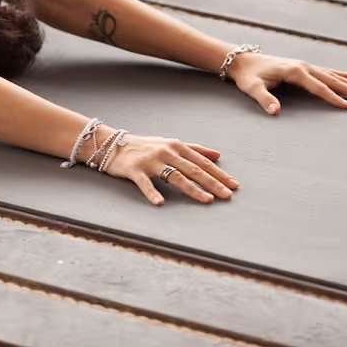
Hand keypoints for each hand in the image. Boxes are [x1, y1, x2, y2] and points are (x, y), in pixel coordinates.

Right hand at [104, 135, 237, 205]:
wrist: (112, 144)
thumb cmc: (144, 146)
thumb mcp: (170, 143)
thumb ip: (194, 149)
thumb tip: (217, 154)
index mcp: (176, 146)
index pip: (201, 161)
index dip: (218, 173)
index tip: (234, 185)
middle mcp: (165, 152)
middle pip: (193, 169)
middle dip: (212, 182)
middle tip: (227, 195)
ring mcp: (150, 161)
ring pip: (175, 175)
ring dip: (192, 188)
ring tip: (207, 199)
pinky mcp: (135, 170)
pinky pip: (145, 183)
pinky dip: (152, 192)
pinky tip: (160, 202)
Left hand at [226, 53, 346, 114]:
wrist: (241, 60)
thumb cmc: (247, 76)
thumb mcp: (252, 88)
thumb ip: (264, 99)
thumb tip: (276, 111)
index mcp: (294, 72)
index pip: (319, 87)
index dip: (333, 98)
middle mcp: (302, 66)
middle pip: (331, 80)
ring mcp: (303, 65)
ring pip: (331, 75)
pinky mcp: (301, 66)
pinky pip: (324, 71)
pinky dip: (338, 74)